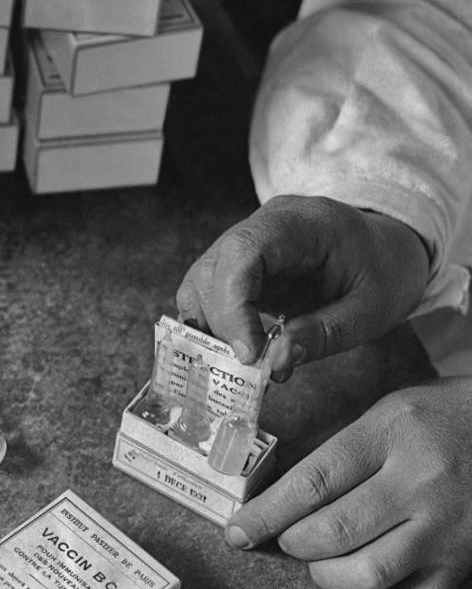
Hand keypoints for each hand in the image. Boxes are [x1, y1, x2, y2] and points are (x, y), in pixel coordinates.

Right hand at [176, 195, 429, 376]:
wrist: (389, 250)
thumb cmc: (387, 272)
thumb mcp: (373, 309)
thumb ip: (325, 333)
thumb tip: (274, 362)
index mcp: (301, 223)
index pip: (243, 251)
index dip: (233, 304)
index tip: (247, 353)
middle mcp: (262, 225)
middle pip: (212, 269)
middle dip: (221, 324)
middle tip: (247, 366)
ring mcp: (246, 244)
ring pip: (200, 282)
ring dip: (210, 328)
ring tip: (241, 361)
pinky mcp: (239, 267)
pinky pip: (208, 294)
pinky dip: (214, 326)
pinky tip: (236, 351)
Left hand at [226, 377, 471, 588]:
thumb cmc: (443, 419)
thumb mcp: (388, 413)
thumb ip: (338, 451)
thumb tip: (275, 495)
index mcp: (392, 435)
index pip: (314, 481)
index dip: (266, 513)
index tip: (236, 531)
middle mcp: (421, 482)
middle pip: (335, 531)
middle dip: (294, 542)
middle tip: (290, 538)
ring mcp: (448, 527)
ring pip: (370, 572)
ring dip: (329, 576)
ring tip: (323, 562)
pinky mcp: (467, 561)